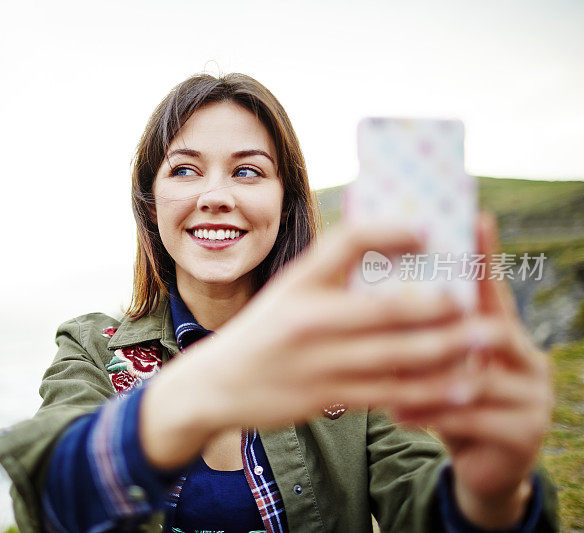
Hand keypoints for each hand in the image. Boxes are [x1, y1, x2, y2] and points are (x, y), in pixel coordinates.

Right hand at [190, 222, 489, 430]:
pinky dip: (424, 389)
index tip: (427, 231)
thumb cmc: (261, 332)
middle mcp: (309, 318)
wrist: (215, 383)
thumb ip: (330, 276)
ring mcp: (317, 360)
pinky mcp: (324, 397)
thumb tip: (393, 256)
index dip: (393, 231)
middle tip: (470, 299)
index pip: (350, 241)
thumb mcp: (286, 292)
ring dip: (444, 348)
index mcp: (299, 281)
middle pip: (388, 306)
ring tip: (478, 340)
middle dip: (438, 304)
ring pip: (396, 354)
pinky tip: (452, 385)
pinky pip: (386, 392)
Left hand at [392, 213, 553, 527]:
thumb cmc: (450, 402)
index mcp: (505, 334)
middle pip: (492, 327)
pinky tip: (396, 412)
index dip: (487, 254)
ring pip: (478, 377)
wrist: (481, 466)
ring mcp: (533, 396)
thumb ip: (422, 333)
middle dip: (445, 326)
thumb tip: (375, 292)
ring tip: (386, 379)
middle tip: (404, 319)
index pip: (495, 288)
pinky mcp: (524, 432)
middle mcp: (527, 358)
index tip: (477, 217)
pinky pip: (472, 417)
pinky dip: (429, 413)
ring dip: (427, 378)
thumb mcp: (437, 365)